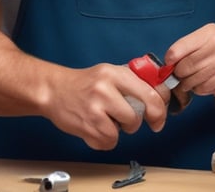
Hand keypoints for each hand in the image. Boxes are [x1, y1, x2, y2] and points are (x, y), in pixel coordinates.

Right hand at [38, 63, 168, 150]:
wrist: (53, 90)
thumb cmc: (85, 84)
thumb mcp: (110, 73)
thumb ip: (134, 81)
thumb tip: (161, 95)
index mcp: (116, 73)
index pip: (150, 93)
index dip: (160, 110)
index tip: (158, 118)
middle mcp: (105, 88)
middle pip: (138, 115)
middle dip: (136, 121)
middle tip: (128, 119)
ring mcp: (95, 108)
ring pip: (124, 130)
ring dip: (118, 130)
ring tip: (106, 119)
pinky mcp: (87, 125)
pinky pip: (109, 141)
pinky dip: (104, 139)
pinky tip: (95, 127)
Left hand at [164, 24, 214, 105]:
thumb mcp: (207, 37)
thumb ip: (188, 46)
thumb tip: (169, 62)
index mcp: (211, 34)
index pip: (179, 49)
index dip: (170, 59)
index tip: (170, 62)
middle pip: (184, 68)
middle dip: (179, 73)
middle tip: (181, 73)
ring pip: (192, 82)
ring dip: (189, 83)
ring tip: (197, 77)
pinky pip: (203, 90)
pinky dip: (200, 89)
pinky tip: (207, 82)